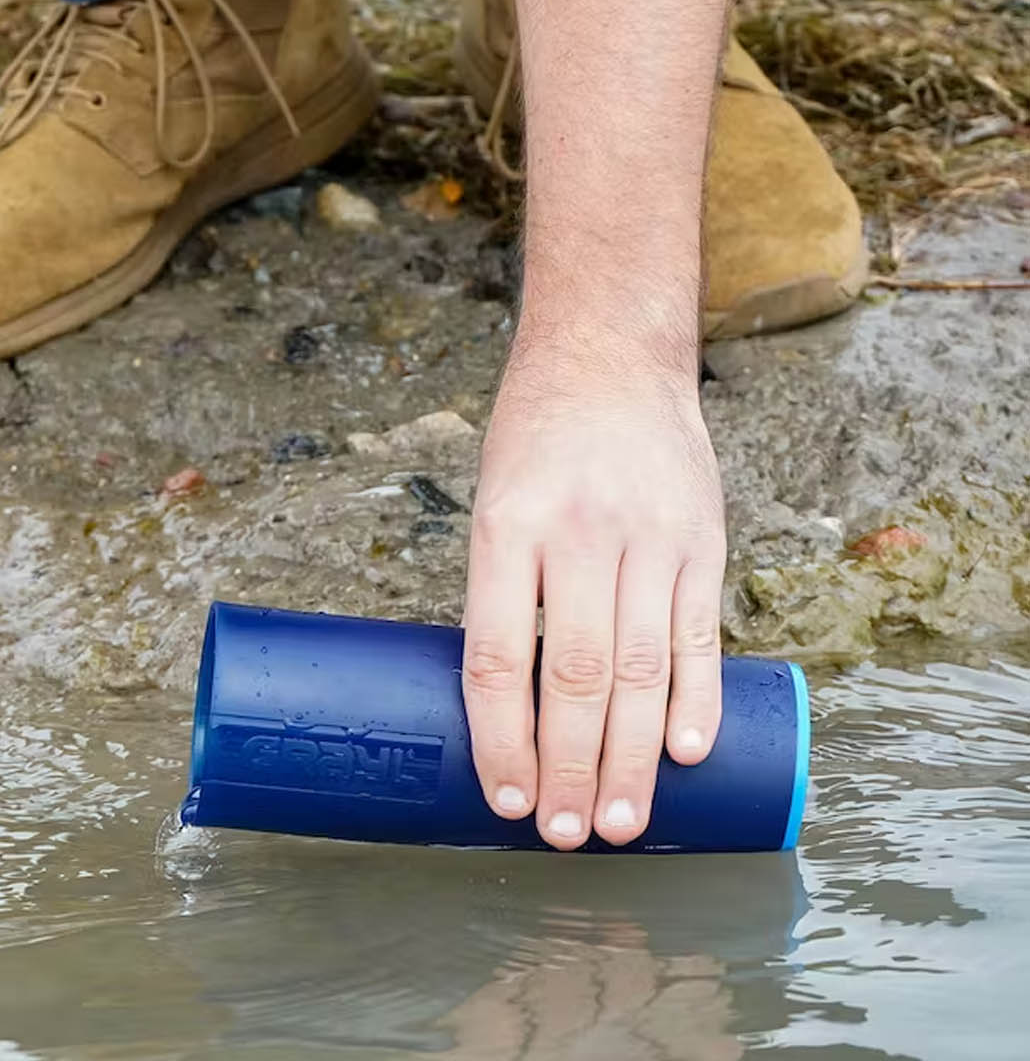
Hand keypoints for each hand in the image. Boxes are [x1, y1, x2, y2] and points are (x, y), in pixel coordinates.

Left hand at [461, 341, 724, 848]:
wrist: (610, 355)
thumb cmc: (534, 441)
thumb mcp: (491, 502)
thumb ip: (502, 592)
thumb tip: (504, 706)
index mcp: (504, 527)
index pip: (496, 654)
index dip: (499, 737)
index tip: (503, 798)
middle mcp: (577, 533)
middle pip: (573, 675)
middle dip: (568, 767)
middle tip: (564, 836)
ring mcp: (647, 536)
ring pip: (641, 668)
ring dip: (631, 757)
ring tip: (618, 823)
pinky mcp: (701, 538)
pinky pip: (700, 633)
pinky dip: (694, 699)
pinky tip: (687, 755)